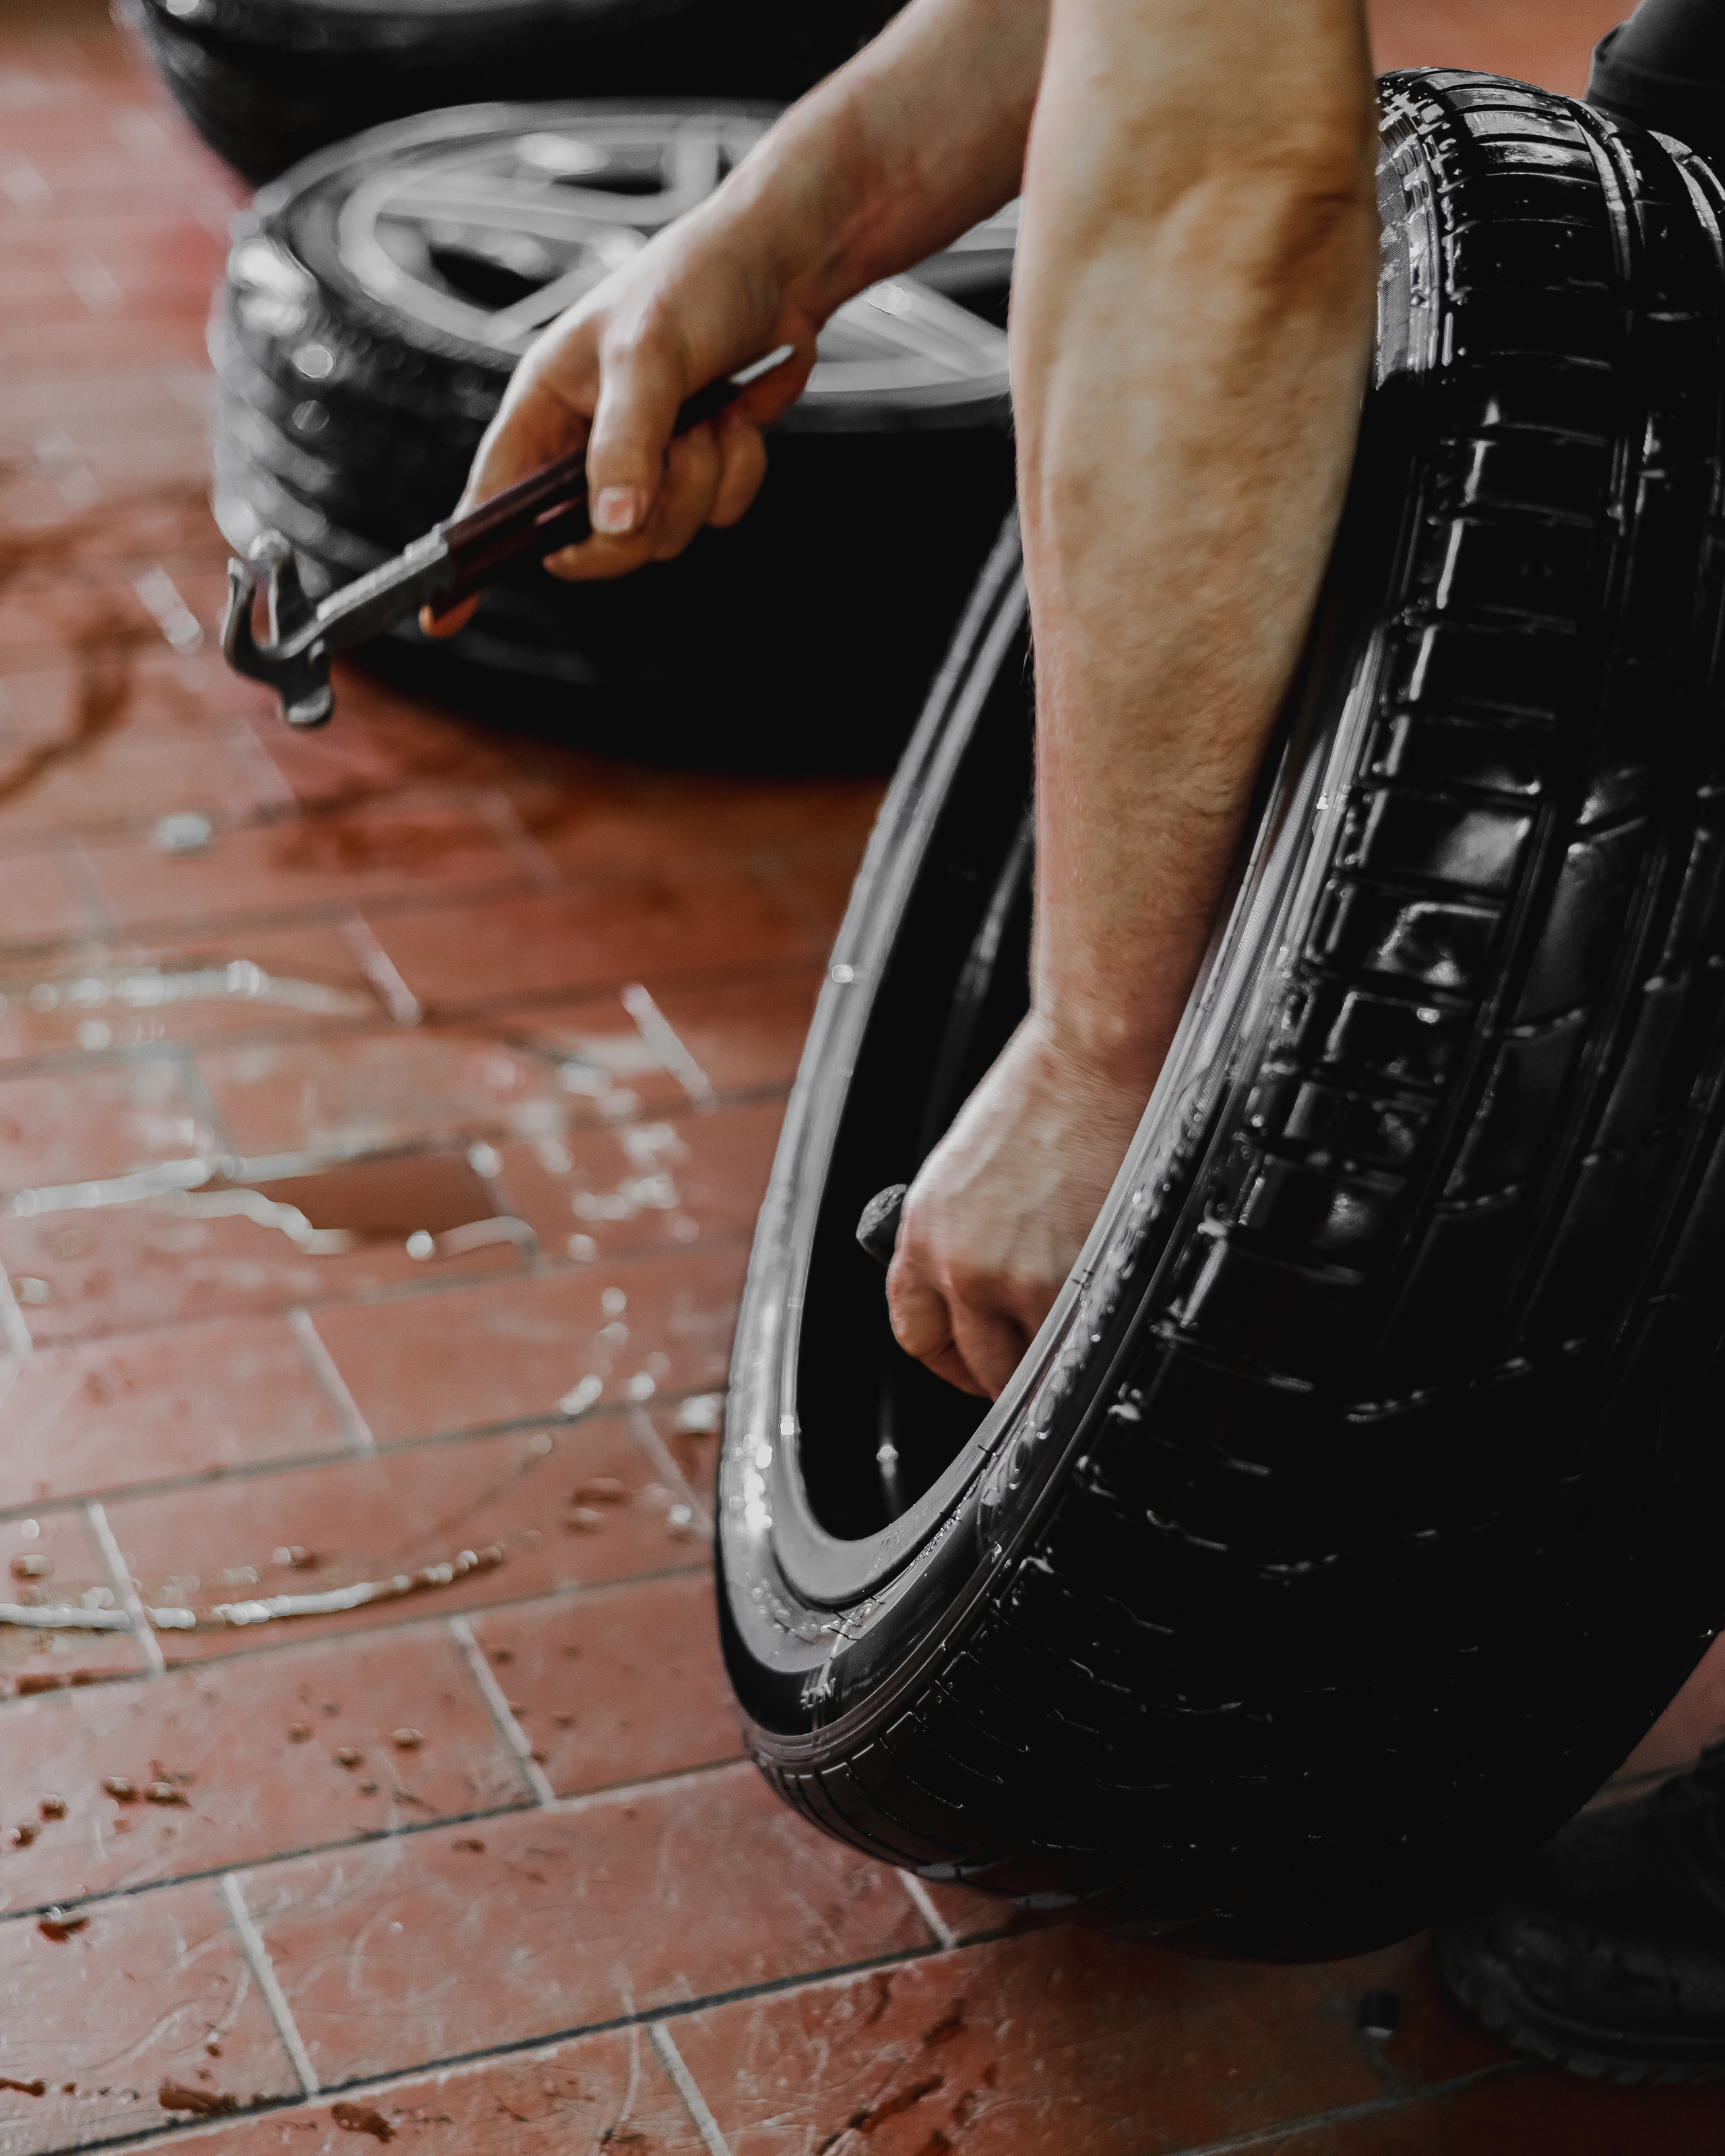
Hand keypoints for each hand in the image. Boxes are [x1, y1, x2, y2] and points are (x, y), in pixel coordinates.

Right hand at [422, 213, 820, 635]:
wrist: (779, 267)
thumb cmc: (693, 285)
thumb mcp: (647, 355)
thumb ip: (626, 444)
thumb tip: (610, 526)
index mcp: (543, 411)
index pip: (490, 502)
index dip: (468, 561)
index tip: (444, 616)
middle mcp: (585, 447)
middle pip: (589, 544)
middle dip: (644, 513)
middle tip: (677, 455)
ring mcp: (643, 465)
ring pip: (661, 536)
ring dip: (702, 480)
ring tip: (712, 414)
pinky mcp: (697, 472)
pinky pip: (714, 515)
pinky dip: (737, 473)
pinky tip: (740, 418)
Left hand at [886, 1015, 1155, 1398]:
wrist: (1096, 1052)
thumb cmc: (1047, 1090)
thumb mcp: (968, 1168)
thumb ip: (966, 1231)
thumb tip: (985, 1282)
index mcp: (924, 1230)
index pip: (916, 1332)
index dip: (950, 1359)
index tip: (976, 1361)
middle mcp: (960, 1263)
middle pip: (977, 1363)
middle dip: (1007, 1371)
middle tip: (1037, 1361)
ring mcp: (1019, 1280)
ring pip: (1032, 1370)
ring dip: (1053, 1367)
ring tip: (1077, 1346)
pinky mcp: (1077, 1281)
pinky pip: (1080, 1351)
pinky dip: (1092, 1350)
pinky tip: (1107, 1327)